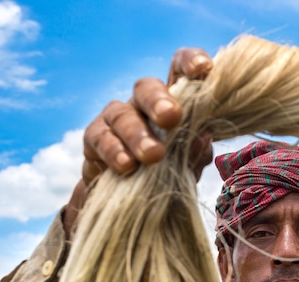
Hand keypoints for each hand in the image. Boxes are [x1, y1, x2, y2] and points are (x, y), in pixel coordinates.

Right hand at [64, 48, 213, 238]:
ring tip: (153, 156)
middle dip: (158, 100)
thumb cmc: (167, 175)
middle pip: (146, 87)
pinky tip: (126, 165)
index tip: (204, 68)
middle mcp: (143, 104)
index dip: (190, 62)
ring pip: (122, 114)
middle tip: (171, 117)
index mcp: (173, 102)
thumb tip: (202, 137)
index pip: (179, 70)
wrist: (132, 202)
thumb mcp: (188, 166)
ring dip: (137, 134)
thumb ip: (196, 152)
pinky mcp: (95, 139)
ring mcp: (117, 119)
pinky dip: (113, 151)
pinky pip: (99, 137)